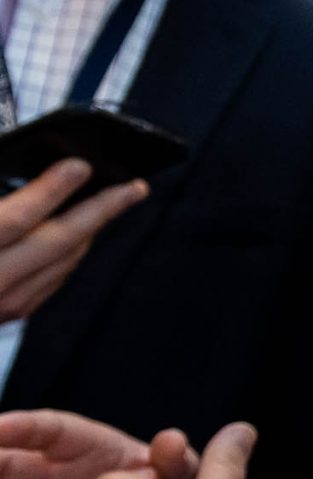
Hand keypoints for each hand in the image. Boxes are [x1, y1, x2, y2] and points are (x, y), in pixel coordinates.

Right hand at [0, 160, 146, 322]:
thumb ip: (0, 209)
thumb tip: (34, 185)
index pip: (17, 219)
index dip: (52, 190)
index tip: (80, 166)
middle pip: (58, 241)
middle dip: (101, 210)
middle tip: (133, 187)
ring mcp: (6, 302)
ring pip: (64, 261)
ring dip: (91, 229)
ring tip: (113, 202)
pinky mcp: (15, 312)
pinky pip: (56, 277)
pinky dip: (73, 251)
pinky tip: (82, 234)